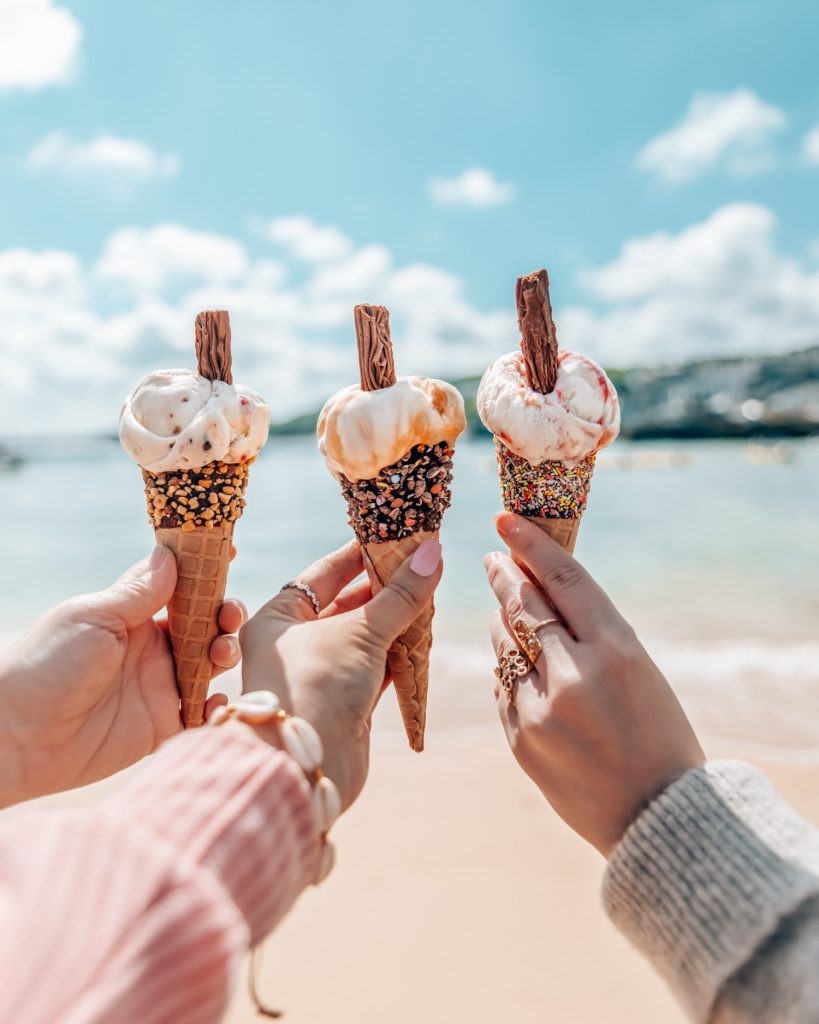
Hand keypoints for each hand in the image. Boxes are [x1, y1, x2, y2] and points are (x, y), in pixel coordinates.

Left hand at [0, 545, 246, 805]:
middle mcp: (150, 648)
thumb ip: (138, 591)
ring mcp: (157, 686)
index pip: (178, 587)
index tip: (227, 552)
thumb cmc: (45, 665)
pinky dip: (217, 705)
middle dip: (225, 614)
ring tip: (219, 653)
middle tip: (228, 615)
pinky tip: (214, 699)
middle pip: (204, 623)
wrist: (17, 736)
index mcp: (132, 616)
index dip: (205, 571)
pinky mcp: (161, 725)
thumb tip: (170, 552)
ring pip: (210, 664)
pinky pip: (200, 712)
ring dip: (226, 652)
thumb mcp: (94, 618)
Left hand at [239, 537, 442, 808]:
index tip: (393, 537)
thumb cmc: (316, 686)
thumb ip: (399, 595)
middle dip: (385, 589)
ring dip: (396, 622)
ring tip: (430, 597)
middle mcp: (293, 645)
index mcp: (277, 619)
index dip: (359, 554)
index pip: (322, 574)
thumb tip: (433, 552)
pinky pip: (376, 669)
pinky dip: (399, 656)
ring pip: (364, 639)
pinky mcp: (343, 705)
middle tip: (423, 566)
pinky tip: (424, 640)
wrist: (304, 768)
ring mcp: (319, 676)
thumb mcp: (360, 631)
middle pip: (345, 606)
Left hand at [485, 512, 703, 855]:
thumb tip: (536, 595)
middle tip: (493, 557)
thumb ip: (591, 633)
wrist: (659, 817)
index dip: (530, 544)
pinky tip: (511, 660)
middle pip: (524, 606)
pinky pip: (501, 687)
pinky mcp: (520, 741)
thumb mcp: (640, 669)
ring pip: (503, 645)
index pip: (563, 579)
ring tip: (504, 605)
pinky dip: (505, 668)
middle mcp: (574, 676)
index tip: (504, 521)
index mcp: (617, 650)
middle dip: (505, 576)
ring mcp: (541, 711)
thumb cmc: (660, 734)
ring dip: (501, 620)